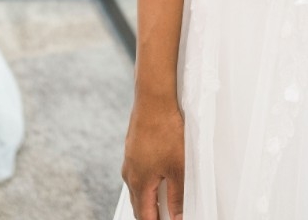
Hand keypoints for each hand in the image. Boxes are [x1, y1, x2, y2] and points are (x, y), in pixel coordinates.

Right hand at [122, 98, 183, 219]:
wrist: (153, 99)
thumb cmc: (165, 130)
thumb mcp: (178, 167)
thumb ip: (177, 196)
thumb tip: (177, 217)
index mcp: (140, 184)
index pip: (145, 217)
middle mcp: (130, 175)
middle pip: (139, 205)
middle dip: (150, 215)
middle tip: (165, 217)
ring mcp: (129, 161)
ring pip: (137, 188)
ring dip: (148, 199)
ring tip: (162, 204)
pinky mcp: (133, 148)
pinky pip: (137, 172)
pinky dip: (146, 182)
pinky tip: (157, 176)